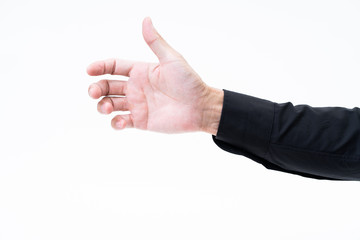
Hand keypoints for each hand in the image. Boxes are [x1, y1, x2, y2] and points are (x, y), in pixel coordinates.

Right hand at [88, 17, 222, 133]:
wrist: (200, 107)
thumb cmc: (189, 82)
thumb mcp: (171, 59)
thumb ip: (155, 42)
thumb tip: (146, 19)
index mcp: (140, 71)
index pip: (113, 66)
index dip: (100, 67)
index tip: (89, 70)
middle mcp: (135, 87)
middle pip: (107, 86)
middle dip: (96, 89)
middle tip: (94, 92)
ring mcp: (137, 105)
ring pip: (110, 104)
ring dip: (102, 106)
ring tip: (106, 108)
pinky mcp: (140, 121)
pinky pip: (121, 122)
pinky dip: (115, 123)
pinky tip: (121, 122)